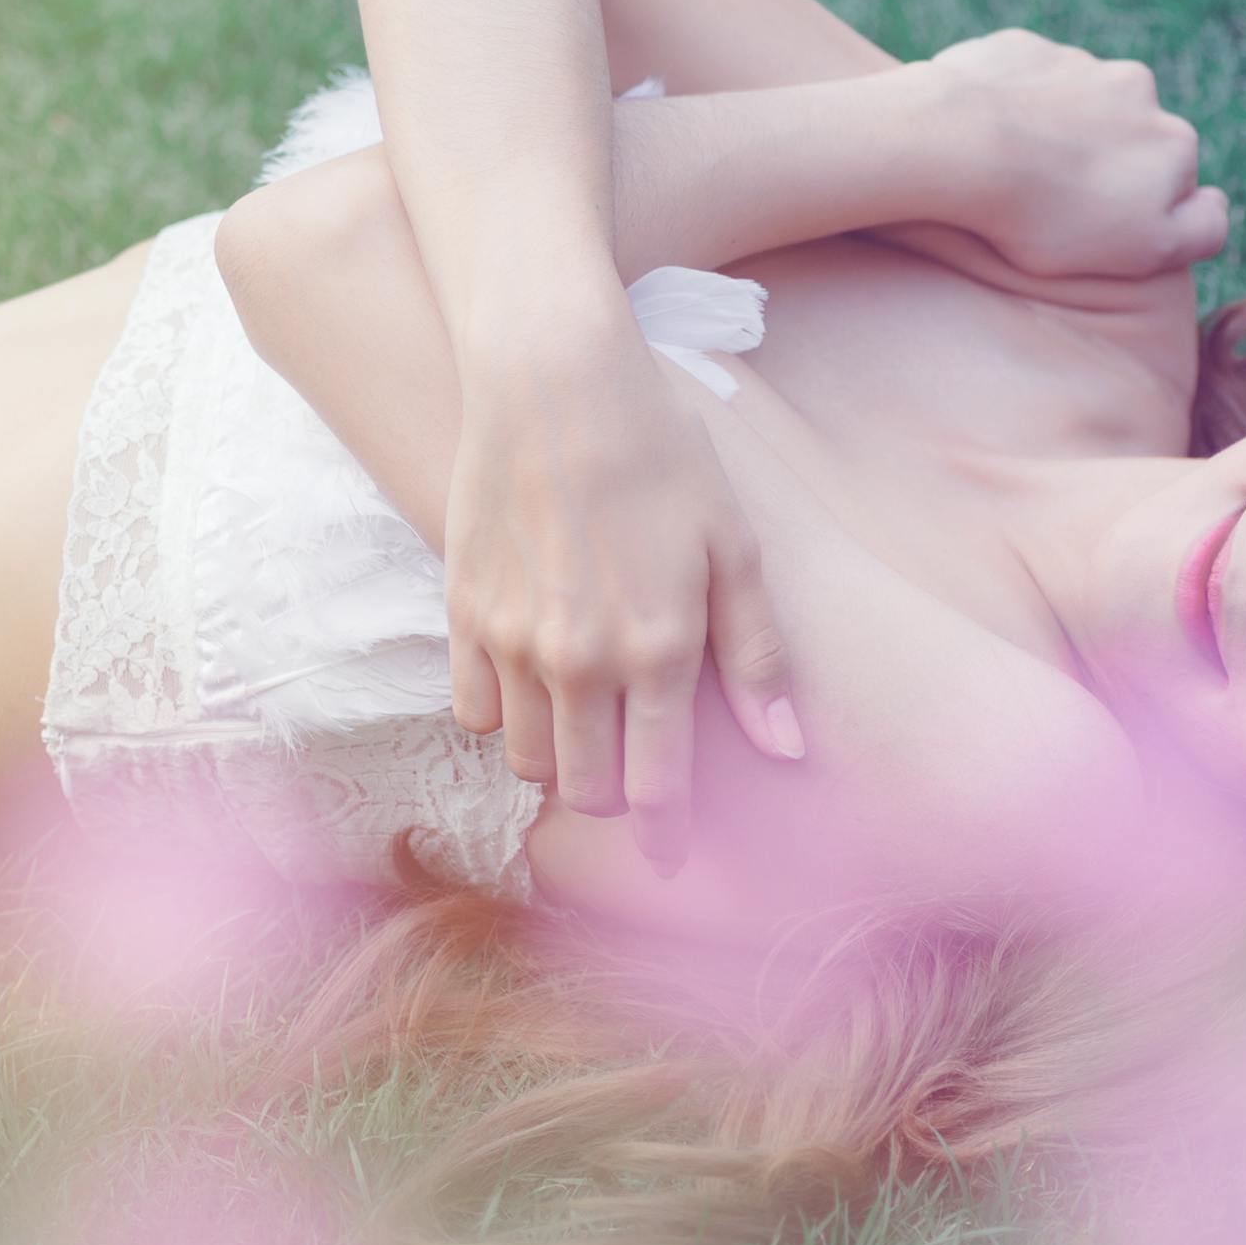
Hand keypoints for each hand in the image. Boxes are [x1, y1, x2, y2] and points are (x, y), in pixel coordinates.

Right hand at [445, 291, 802, 874]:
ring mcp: (509, 640)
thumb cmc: (663, 455)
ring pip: (525, 758)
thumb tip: (785, 750)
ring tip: (585, 734)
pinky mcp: (461, 612)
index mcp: (656, 649)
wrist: (553, 381)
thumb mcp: (734, 547)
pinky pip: (472, 710)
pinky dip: (501, 717)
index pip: (658, 785)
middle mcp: (577, 660)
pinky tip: (532, 687)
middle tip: (632, 786)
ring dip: (557, 762)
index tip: (675, 863)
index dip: (667, 836)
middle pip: (585, 788)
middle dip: (612, 801)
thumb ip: (756, 656)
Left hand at [923, 28, 1230, 280]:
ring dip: (1050, 135)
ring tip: (1007, 173)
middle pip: (1122, 139)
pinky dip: (1008, 108)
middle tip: (1044, 203)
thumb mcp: (1145, 249)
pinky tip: (980, 141)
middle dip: (1093, 165)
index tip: (1087, 228)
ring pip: (1070, 108)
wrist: (962, 142)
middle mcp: (1137, 90)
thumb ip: (1201, 228)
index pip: (1168, 182)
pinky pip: (1021, 83)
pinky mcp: (1020, 48)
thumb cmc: (1047, 212)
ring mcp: (1077, 62)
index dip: (1130, 210)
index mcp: (1173, 138)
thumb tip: (1215, 201)